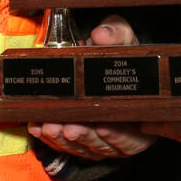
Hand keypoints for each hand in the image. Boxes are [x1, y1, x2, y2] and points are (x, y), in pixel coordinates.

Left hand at [29, 15, 155, 160]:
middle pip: (104, 144)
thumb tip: (102, 35)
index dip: (119, 134)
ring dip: (64, 139)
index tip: (102, 126)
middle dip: (85, 136)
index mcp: (140, 114)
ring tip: (52, 126)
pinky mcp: (79, 140)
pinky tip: (39, 128)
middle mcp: (123, 133)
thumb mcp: (122, 37)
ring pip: (82, 146)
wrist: (101, 58)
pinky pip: (64, 145)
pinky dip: (50, 138)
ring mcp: (99, 139)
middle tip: (70, 128)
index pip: (135, 135)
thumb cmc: (117, 52)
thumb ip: (116, 33)